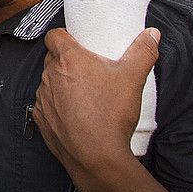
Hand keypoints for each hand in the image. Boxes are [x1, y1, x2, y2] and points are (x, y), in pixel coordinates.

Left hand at [33, 28, 159, 183]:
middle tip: (88, 70)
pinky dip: (56, 106)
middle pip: (53, 59)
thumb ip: (143, 51)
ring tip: (83, 94)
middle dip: (66, 61)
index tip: (75, 41)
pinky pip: (46, 105)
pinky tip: (74, 113)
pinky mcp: (42, 118)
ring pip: (49, 82)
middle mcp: (50, 75)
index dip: (64, 36)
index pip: (54, 35)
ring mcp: (43, 98)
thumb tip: (151, 35)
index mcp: (68, 59)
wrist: (97, 156)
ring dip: (60, 84)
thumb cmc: (110, 115)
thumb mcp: (133, 77)